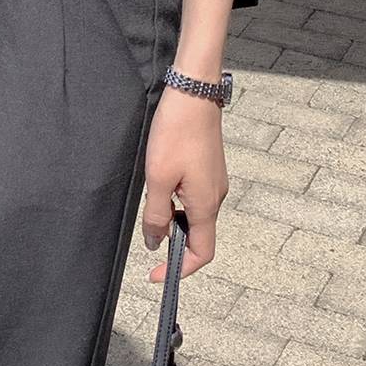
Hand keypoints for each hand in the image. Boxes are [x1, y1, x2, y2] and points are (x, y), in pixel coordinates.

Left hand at [143, 86, 228, 279]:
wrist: (194, 91)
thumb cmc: (177, 132)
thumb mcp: (158, 178)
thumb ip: (156, 215)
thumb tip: (155, 243)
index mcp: (206, 204)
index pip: (201, 254)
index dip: (179, 270)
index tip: (156, 274)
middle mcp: (216, 196)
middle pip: (198, 236)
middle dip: (174, 243)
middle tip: (149, 232)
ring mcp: (215, 181)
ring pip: (195, 215)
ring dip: (175, 219)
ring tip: (153, 201)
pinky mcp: (210, 167)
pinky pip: (196, 197)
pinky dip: (179, 202)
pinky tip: (163, 184)